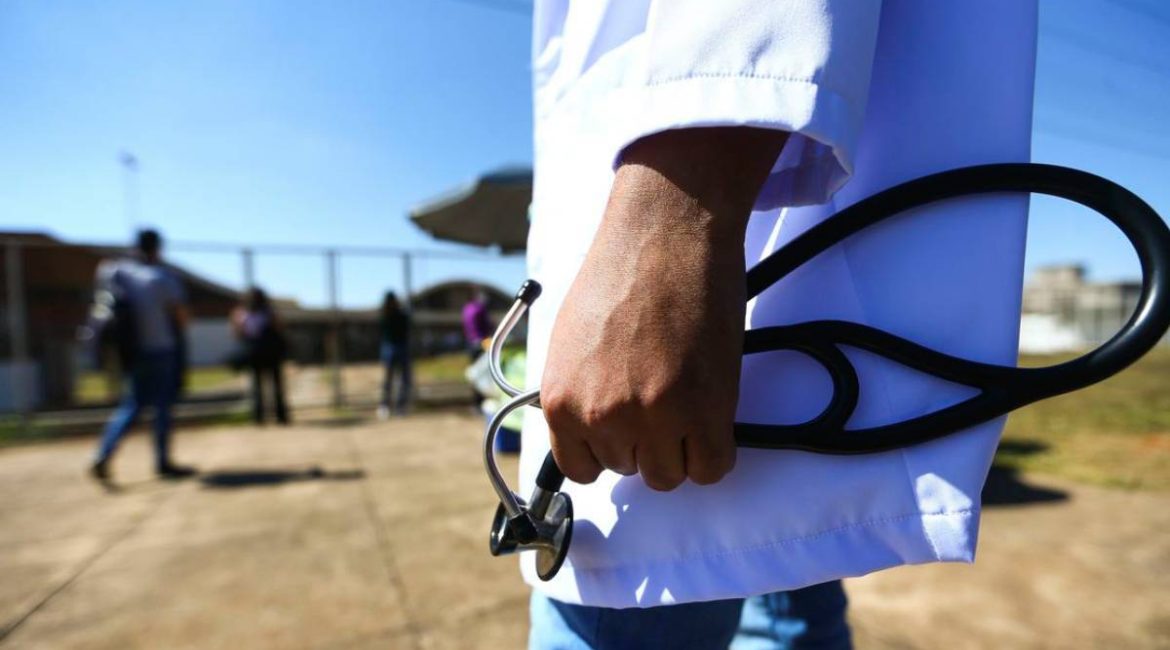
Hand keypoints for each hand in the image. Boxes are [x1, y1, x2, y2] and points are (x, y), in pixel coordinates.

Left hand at [541, 127, 787, 489]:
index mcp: (561, 400)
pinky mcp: (703, 411)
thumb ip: (578, 391)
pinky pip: (711, 467)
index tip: (626, 428)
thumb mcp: (571, 341)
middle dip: (647, 440)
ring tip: (687, 397)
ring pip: (669, 475)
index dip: (609, 448)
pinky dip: (714, 450)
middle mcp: (600, 416)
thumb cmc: (621, 272)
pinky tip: (713, 415)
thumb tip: (589, 429)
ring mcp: (652, 418)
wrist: (667, 231)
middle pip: (630, 469)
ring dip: (681, 445)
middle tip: (663, 393)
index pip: (583, 468)